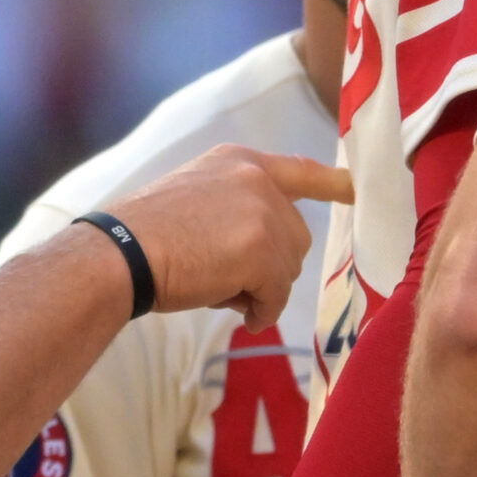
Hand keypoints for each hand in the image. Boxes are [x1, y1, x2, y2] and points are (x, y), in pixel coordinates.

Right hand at [107, 146, 351, 329]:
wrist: (121, 252)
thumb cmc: (144, 234)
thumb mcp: (195, 198)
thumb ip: (236, 210)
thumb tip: (263, 260)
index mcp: (239, 162)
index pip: (300, 170)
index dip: (332, 184)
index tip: (355, 190)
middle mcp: (259, 179)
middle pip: (295, 237)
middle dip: (270, 265)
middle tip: (225, 277)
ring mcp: (264, 213)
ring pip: (288, 269)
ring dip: (261, 288)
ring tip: (217, 288)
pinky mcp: (264, 251)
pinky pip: (278, 296)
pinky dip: (261, 311)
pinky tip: (238, 314)